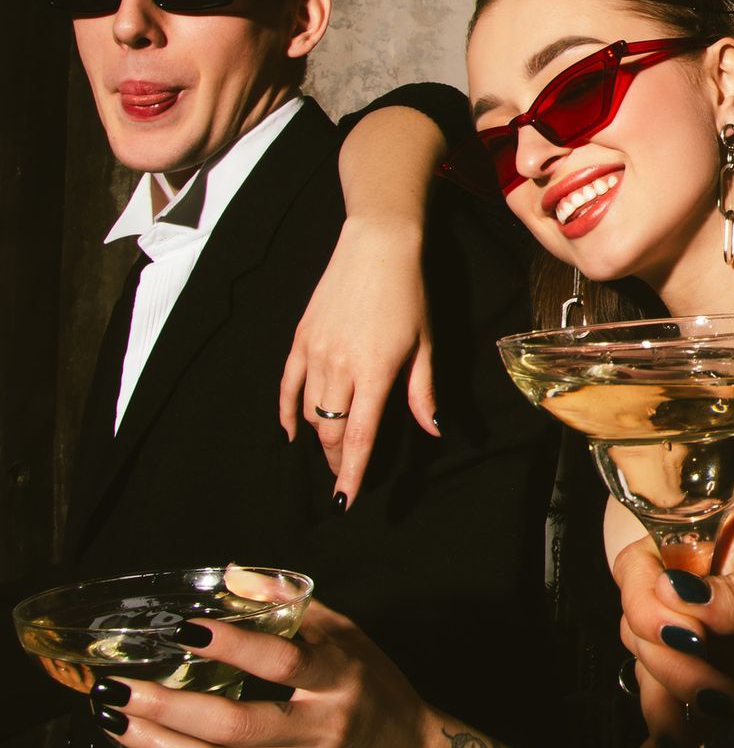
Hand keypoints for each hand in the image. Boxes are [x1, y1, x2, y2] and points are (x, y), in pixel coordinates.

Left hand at [104, 602, 433, 747]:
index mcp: (341, 680)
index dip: (232, 645)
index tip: (185, 628)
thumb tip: (236, 576)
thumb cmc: (374, 692)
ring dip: (159, 745)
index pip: (284, 661)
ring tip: (117, 721)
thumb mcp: (351, 639)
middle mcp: (321, 730)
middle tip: (118, 687)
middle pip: (235, 725)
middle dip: (169, 707)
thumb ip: (296, 609)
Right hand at [279, 216, 437, 507]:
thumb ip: (423, 392)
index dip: (353, 472)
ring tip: (328, 455)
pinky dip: (286, 413)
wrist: (377, 246)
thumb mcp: (425, 344)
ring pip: (307, 412)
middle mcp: (339, 366)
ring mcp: (314, 352)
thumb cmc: (410, 294)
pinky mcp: (300, 338)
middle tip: (345, 479)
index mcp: (374, 371)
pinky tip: (291, 432)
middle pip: (329, 430)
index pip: (358, 436)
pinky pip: (287, 385)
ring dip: (317, 439)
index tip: (347, 501)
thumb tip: (432, 431)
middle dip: (336, 461)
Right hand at [614, 501, 733, 734]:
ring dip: (666, 696)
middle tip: (714, 690)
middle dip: (664, 657)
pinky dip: (666, 727)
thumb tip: (679, 600)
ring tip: (714, 719)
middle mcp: (712, 577)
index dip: (647, 596)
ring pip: (654, 661)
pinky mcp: (732, 675)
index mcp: (727, 532)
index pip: (648, 556)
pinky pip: (681, 699)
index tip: (683, 634)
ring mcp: (719, 630)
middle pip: (642, 615)